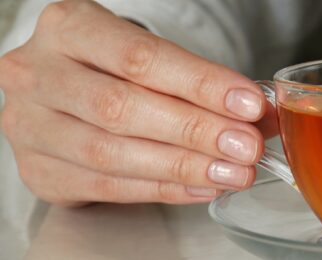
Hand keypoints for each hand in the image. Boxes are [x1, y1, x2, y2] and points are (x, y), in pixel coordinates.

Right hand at [0, 0, 275, 205]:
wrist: (60, 86)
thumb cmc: (109, 65)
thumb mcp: (151, 56)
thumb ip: (202, 81)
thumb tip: (263, 113)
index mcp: (69, 27)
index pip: (141, 58)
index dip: (200, 84)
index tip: (248, 104)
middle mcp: (38, 73)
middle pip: (123, 108)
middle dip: (195, 130)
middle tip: (245, 146)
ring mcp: (29, 125)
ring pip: (111, 153)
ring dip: (183, 166)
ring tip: (232, 171)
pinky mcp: (39, 169)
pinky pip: (107, 186)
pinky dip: (162, 187)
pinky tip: (201, 185)